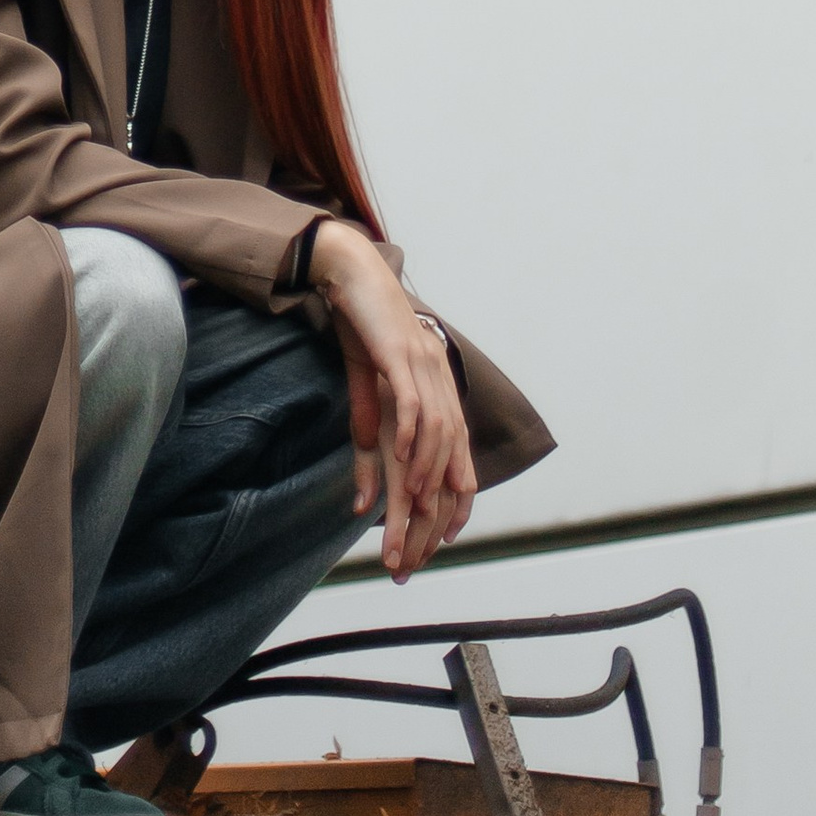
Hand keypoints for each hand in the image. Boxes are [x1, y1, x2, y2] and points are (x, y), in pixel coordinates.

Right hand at [308, 220, 476, 581]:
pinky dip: (408, 428)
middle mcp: (440, 382)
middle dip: (437, 503)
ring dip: (426, 471)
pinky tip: (397, 454)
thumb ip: (375, 436)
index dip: (458, 500)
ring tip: (412, 505)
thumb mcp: (371, 391)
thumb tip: (368, 487)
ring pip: (437, 430)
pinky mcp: (400, 351)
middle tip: (418, 542)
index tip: (443, 538)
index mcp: (440, 393)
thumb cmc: (364, 331)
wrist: (354, 274)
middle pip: (451, 453)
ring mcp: (423, 366)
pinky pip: (412, 397)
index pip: (461, 458)